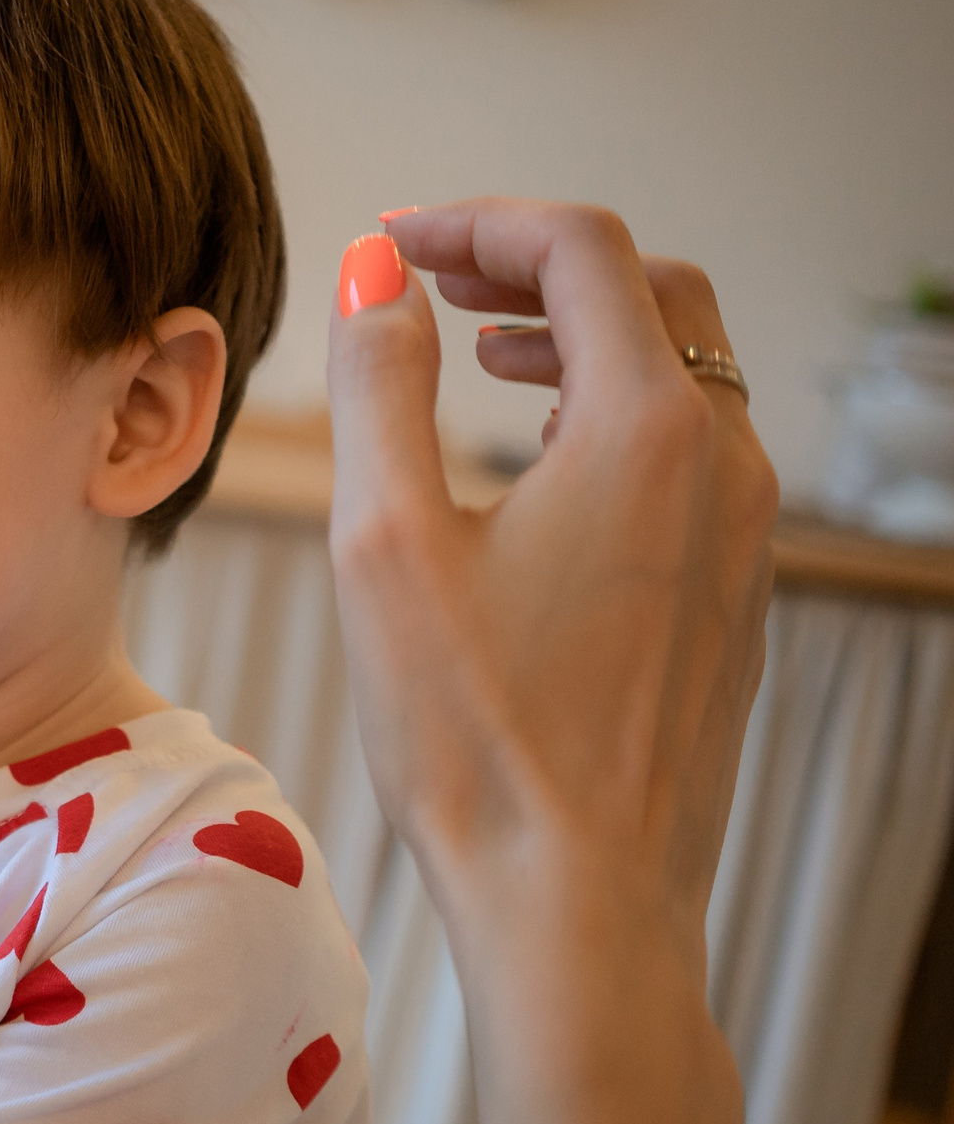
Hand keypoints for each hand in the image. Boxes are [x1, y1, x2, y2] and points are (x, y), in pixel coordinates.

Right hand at [329, 200, 802, 1123]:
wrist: (579, 901)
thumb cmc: (472, 738)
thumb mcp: (385, 542)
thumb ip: (382, 383)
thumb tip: (379, 268)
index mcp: (645, 430)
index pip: (580, 250)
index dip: (478, 222)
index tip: (393, 239)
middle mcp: (723, 465)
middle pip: (653, 292)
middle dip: (537, 263)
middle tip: (433, 276)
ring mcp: (743, 534)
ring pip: (684, 374)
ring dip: (580, 336)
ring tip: (479, 353)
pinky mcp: (732, 596)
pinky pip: (692, 455)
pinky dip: (614, 414)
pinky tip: (534, 469)